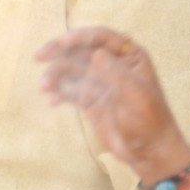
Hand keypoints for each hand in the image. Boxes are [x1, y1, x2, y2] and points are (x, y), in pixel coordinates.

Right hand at [36, 28, 189, 182]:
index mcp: (130, 57)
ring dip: (55, 75)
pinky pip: (69, 89)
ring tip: (44, 87)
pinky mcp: (89, 99)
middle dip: (59, 52)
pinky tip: (52, 100)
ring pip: (71, 69)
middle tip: (38, 56)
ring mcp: (99, 81)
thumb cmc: (150, 122)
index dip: (80, 36)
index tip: (60, 43)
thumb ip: (117, 74)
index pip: (102, 38)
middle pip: (81, 50)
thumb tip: (96, 54)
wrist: (149, 152)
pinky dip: (59, 92)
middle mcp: (112, 65)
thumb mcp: (137, 97)